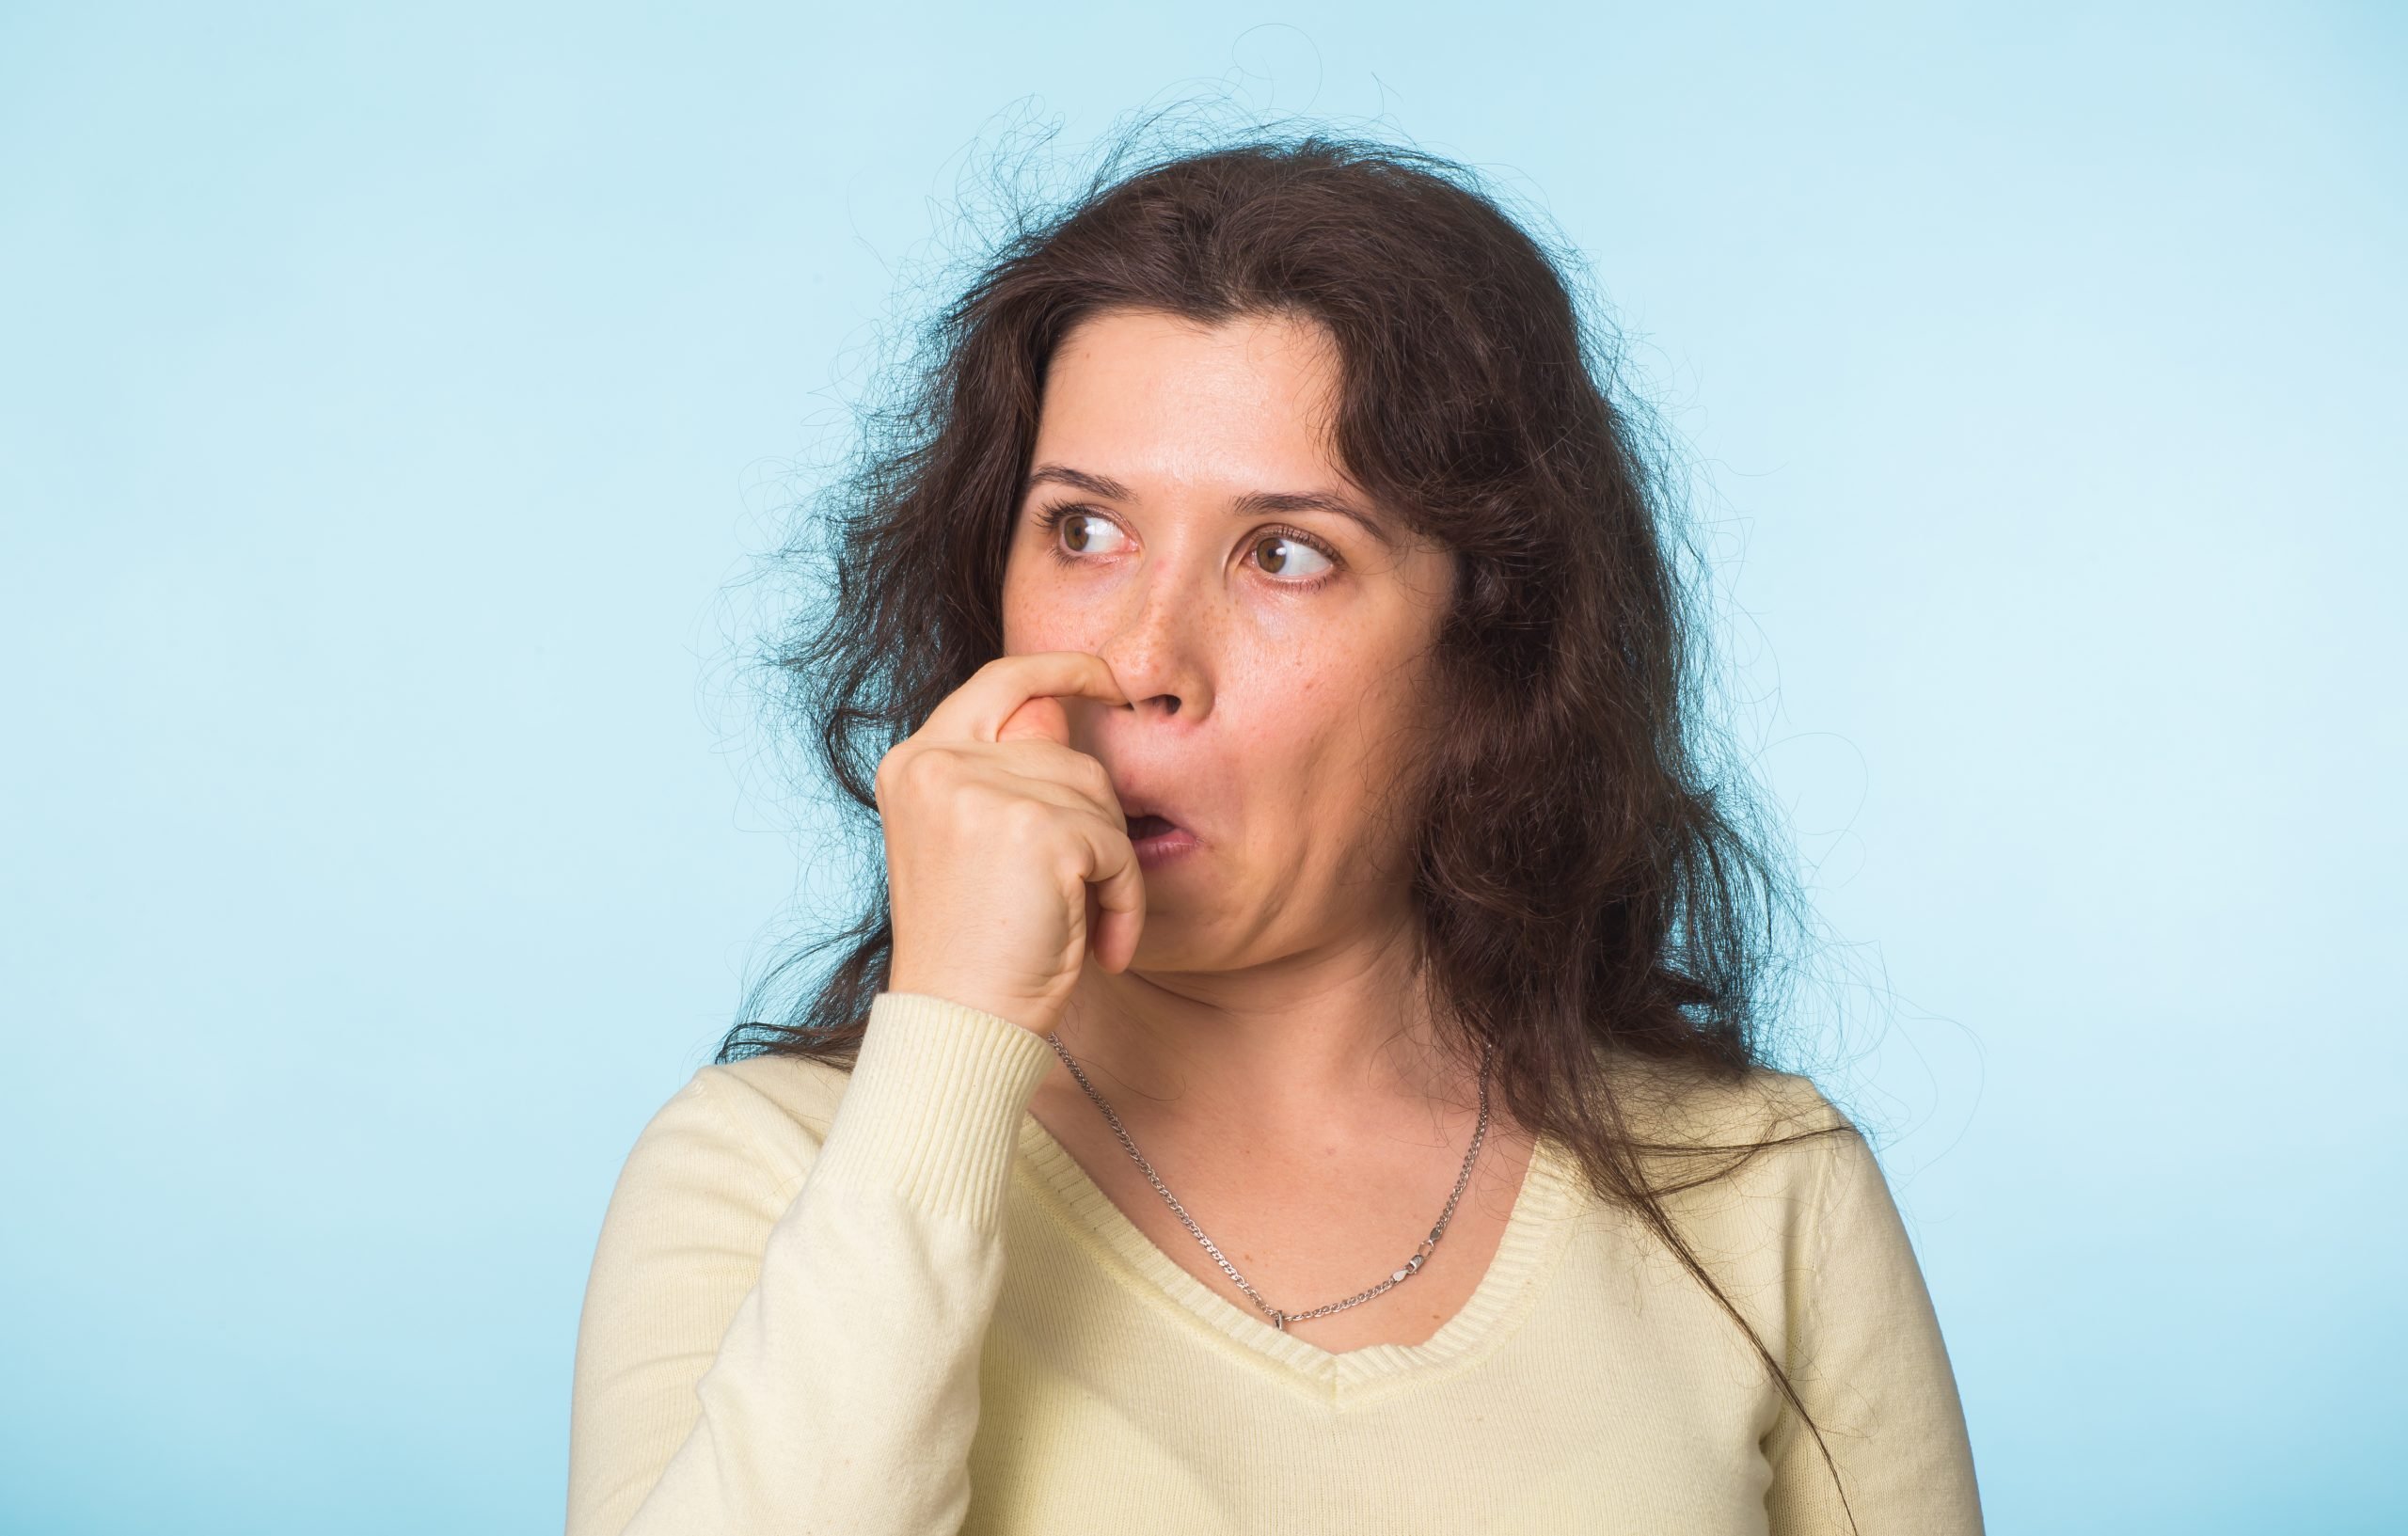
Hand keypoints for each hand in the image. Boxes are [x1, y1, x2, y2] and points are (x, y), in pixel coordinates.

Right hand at [875, 651, 1142, 1036]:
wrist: (958, 1025)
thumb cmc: (970, 950)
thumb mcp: (964, 841)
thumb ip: (999, 777)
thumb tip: (1065, 716)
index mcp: (914, 763)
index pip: (999, 682)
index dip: (1058, 669)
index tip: (1106, 676)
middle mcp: (938, 763)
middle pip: (1068, 754)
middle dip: (1091, 824)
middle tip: (1070, 897)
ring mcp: (986, 790)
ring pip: (1099, 799)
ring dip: (1108, 868)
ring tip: (1076, 925)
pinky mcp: (1038, 828)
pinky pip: (1118, 847)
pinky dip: (1124, 901)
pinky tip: (1097, 945)